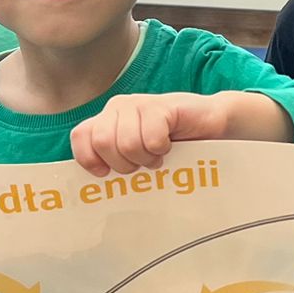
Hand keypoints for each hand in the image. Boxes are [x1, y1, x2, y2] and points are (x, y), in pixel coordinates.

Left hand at [69, 92, 232, 175]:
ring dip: (146, 158)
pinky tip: (169, 145)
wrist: (212, 124)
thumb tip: (96, 189)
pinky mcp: (159, 106)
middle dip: (124, 163)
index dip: (90, 159)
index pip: (81, 136)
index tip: (107, 173)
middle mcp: (117, 108)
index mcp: (107, 121)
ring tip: (158, 155)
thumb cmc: (175, 146)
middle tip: (142, 164)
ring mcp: (137, 104)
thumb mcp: (138, 157)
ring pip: (126, 143)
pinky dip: (162, 149)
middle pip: (102, 142)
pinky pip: (151, 138)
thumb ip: (115, 162)